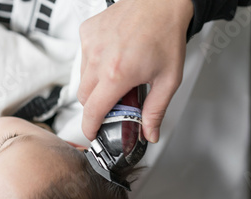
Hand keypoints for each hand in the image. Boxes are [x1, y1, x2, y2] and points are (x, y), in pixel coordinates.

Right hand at [78, 0, 193, 142]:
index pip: (92, 111)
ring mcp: (90, 43)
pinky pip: (83, 57)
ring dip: (96, 84)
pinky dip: (94, 63)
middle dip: (97, 105)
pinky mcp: (87, 32)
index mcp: (117, 74)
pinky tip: (113, 56)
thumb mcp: (168, 80)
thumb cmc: (166, 34)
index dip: (90, 128)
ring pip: (82, 78)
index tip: (92, 133)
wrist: (162, 3)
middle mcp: (99, 58)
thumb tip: (150, 133)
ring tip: (118, 74)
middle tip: (117, 101)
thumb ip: (156, 111)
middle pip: (84, 98)